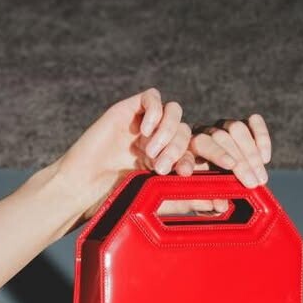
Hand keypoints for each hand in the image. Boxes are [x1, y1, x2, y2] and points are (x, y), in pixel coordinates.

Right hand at [54, 87, 196, 223]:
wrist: (81, 188)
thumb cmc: (113, 201)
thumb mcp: (157, 201)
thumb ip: (187, 200)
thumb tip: (221, 205)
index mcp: (169, 161)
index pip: (196, 150)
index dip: (204, 157)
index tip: (195, 173)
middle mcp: (159, 140)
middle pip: (186, 131)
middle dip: (178, 150)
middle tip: (160, 169)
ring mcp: (144, 125)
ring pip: (174, 112)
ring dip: (168, 132)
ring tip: (150, 152)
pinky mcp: (128, 110)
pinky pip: (152, 97)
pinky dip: (154, 112)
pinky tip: (145, 131)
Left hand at [184, 115, 271, 207]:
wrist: (221, 186)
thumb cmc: (206, 195)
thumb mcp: (202, 203)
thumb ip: (208, 204)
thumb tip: (221, 206)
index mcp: (188, 149)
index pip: (199, 144)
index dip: (215, 153)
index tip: (230, 165)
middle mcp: (204, 132)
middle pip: (221, 137)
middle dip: (240, 162)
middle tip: (252, 184)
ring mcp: (223, 126)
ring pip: (237, 129)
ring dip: (252, 154)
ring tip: (260, 179)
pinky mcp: (242, 123)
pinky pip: (253, 122)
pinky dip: (262, 138)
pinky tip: (265, 159)